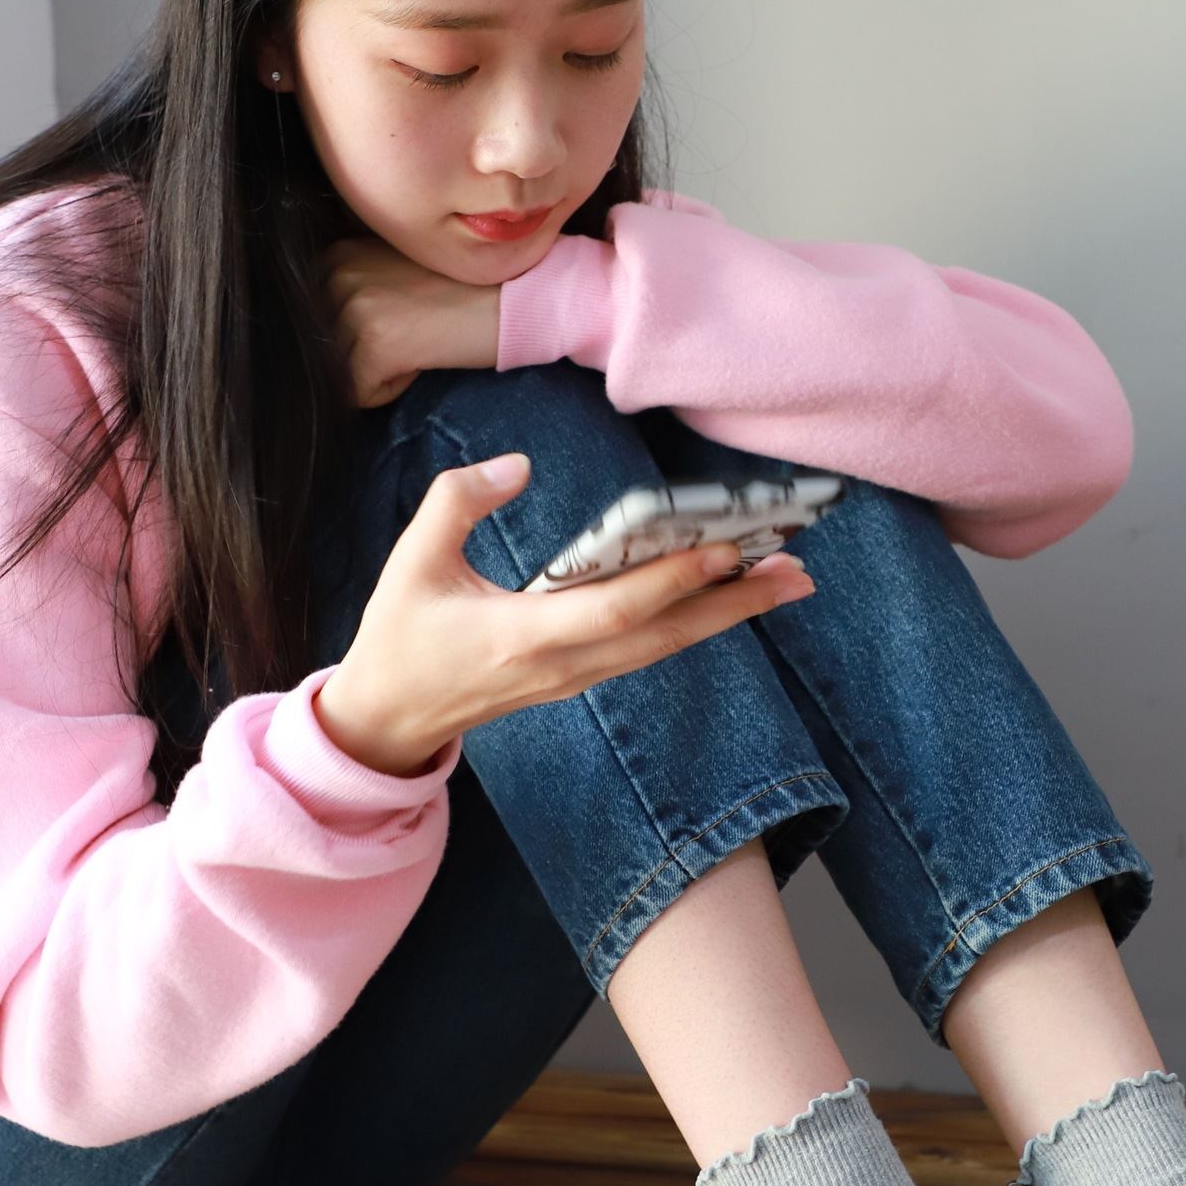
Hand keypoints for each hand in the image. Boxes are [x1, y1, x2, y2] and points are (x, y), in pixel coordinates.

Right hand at [314, 454, 817, 775]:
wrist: (387, 720)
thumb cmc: (400, 637)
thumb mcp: (411, 559)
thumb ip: (460, 501)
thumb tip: (521, 466)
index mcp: (523, 634)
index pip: (617, 607)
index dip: (675, 579)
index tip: (728, 548)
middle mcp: (564, 664)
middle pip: (666, 635)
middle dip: (736, 602)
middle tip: (798, 568)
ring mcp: (576, 678)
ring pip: (666, 646)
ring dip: (728, 613)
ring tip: (786, 577)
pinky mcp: (579, 677)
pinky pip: (650, 648)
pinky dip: (695, 621)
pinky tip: (729, 596)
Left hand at [321, 232, 501, 407]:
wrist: (517, 298)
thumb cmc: (461, 290)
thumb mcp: (393, 270)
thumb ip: (353, 285)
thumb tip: (314, 335)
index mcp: (336, 254)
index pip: (316, 324)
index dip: (359, 334)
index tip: (404, 315)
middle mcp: (338, 274)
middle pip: (325, 350)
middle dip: (365, 356)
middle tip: (416, 328)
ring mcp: (354, 307)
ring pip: (341, 373)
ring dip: (380, 372)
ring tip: (421, 340)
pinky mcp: (375, 343)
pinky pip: (360, 394)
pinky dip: (392, 390)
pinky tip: (423, 358)